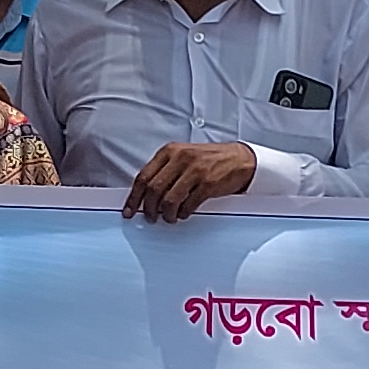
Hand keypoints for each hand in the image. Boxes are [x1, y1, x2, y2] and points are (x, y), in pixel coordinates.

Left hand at [123, 142, 258, 223]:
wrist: (239, 159)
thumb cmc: (209, 159)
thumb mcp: (183, 157)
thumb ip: (165, 171)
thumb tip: (145, 195)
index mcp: (170, 151)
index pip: (143, 176)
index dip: (134, 197)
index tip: (130, 210)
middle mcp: (180, 158)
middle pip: (153, 190)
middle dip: (148, 208)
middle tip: (150, 218)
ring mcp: (194, 170)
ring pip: (168, 200)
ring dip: (166, 214)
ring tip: (169, 218)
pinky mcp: (207, 183)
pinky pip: (188, 205)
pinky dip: (183, 213)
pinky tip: (184, 213)